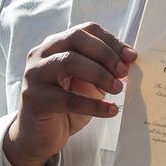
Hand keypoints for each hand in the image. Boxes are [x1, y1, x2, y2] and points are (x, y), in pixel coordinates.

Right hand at [3, 22, 135, 165]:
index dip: (111, 41)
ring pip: (69, 62)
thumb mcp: (88, 81)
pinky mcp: (34, 99)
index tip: (131, 56)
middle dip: (105, 54)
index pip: (86, 30)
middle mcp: (41, 54)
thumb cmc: (67, 103)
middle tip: (124, 72)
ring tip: (118, 89)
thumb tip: (130, 61)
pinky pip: (67, 99)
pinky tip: (110, 110)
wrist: (39, 135)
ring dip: (99, 74)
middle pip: (75, 39)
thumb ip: (103, 68)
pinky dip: (93, 104)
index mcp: (56, 44)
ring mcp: (35, 75)